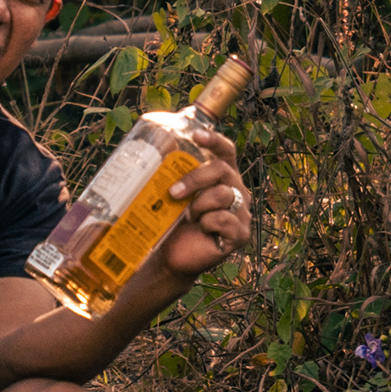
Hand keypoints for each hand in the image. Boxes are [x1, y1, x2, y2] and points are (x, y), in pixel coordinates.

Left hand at [162, 135, 252, 279]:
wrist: (172, 256)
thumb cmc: (172, 222)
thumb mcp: (172, 194)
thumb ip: (171, 174)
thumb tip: (148, 147)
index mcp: (223, 177)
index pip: (226, 151)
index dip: (214, 140)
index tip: (195, 135)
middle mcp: (237, 191)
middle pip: (222, 170)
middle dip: (195, 179)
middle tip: (173, 193)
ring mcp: (242, 213)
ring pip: (224, 195)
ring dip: (199, 205)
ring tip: (188, 217)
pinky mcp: (240, 234)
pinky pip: (225, 219)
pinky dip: (208, 223)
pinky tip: (201, 231)